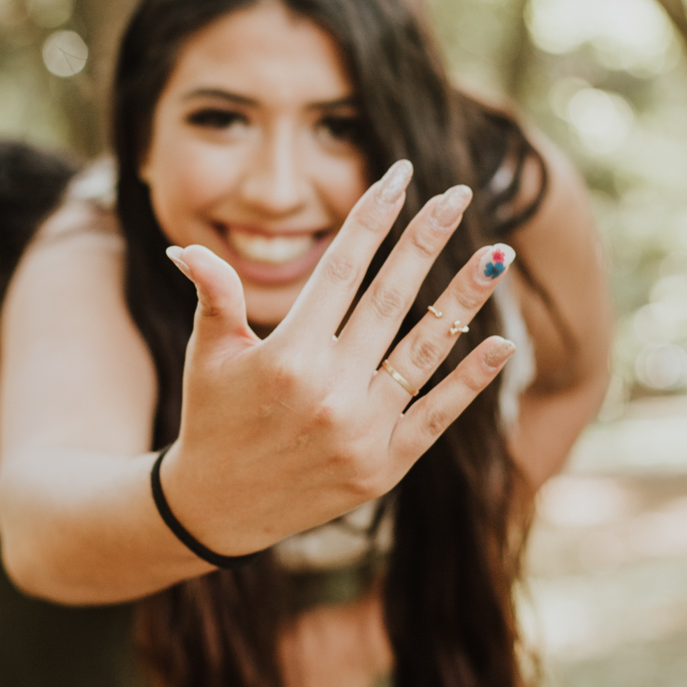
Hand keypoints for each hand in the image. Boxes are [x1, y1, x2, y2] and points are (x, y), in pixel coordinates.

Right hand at [159, 160, 514, 559]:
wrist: (218, 510)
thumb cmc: (214, 419)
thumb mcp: (209, 355)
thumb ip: (213, 296)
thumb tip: (184, 246)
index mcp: (288, 355)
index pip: (341, 269)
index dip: (373, 219)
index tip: (400, 176)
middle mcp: (330, 389)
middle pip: (391, 297)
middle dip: (426, 239)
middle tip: (457, 195)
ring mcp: (363, 429)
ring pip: (425, 349)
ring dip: (464, 299)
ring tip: (498, 254)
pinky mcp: (386, 465)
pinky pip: (438, 414)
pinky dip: (473, 380)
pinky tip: (502, 341)